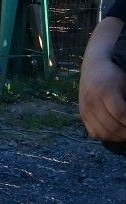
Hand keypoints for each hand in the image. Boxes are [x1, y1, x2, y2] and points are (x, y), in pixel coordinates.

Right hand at [79, 18, 125, 141]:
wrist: (93, 66)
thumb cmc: (114, 74)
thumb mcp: (125, 84)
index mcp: (105, 91)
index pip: (121, 114)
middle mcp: (92, 101)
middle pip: (113, 126)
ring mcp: (85, 109)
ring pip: (103, 132)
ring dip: (118, 136)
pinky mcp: (82, 114)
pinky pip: (94, 133)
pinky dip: (106, 136)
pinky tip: (115, 132)